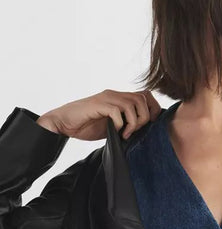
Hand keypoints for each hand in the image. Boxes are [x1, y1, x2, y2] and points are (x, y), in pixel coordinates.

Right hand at [36, 89, 161, 141]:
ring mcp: (106, 98)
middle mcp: (115, 95)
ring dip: (134, 121)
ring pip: (133, 103)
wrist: (63, 123)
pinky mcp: (98, 104)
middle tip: (134, 131)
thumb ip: (127, 124)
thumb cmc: (86, 126)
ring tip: (126, 133)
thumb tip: (144, 132)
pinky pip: (117, 111)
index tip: (148, 126)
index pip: (146, 95)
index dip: (153, 110)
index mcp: (119, 98)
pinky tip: (116, 132)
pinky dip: (121, 124)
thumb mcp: (113, 126)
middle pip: (143, 98)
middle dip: (145, 117)